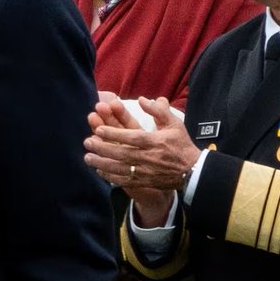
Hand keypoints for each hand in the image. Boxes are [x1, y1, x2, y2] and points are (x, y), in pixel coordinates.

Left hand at [85, 97, 197, 222]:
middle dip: (103, 148)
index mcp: (155, 142)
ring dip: (102, 164)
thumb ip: (158, 110)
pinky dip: (111, 177)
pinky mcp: (145, 182)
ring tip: (87, 158)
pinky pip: (125, 181)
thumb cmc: (181, 144)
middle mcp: (149, 157)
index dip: (114, 134)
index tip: (98, 130)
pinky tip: (100, 172)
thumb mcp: (173, 123)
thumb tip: (141, 99)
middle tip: (87, 142)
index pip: (131, 137)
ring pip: (120, 169)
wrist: (192, 171)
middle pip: (122, 153)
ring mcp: (146, 172)